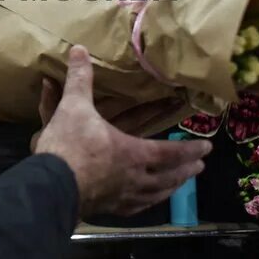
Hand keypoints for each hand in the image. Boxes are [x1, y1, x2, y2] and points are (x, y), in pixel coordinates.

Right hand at [34, 46, 211, 217]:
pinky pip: (135, 208)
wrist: (51, 185)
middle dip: (186, 170)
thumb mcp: (74, 107)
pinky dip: (146, 203)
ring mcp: (122, 196)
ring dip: (171, 188)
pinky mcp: (108, 209)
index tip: (207, 147)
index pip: (170, 152)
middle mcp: (135, 177)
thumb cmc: (69, 146)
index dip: (190, 149)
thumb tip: (79, 48)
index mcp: (133, 152)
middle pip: (168, 176)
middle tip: (200, 166)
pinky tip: (145, 202)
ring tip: (179, 185)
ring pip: (155, 194)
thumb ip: (80, 79)